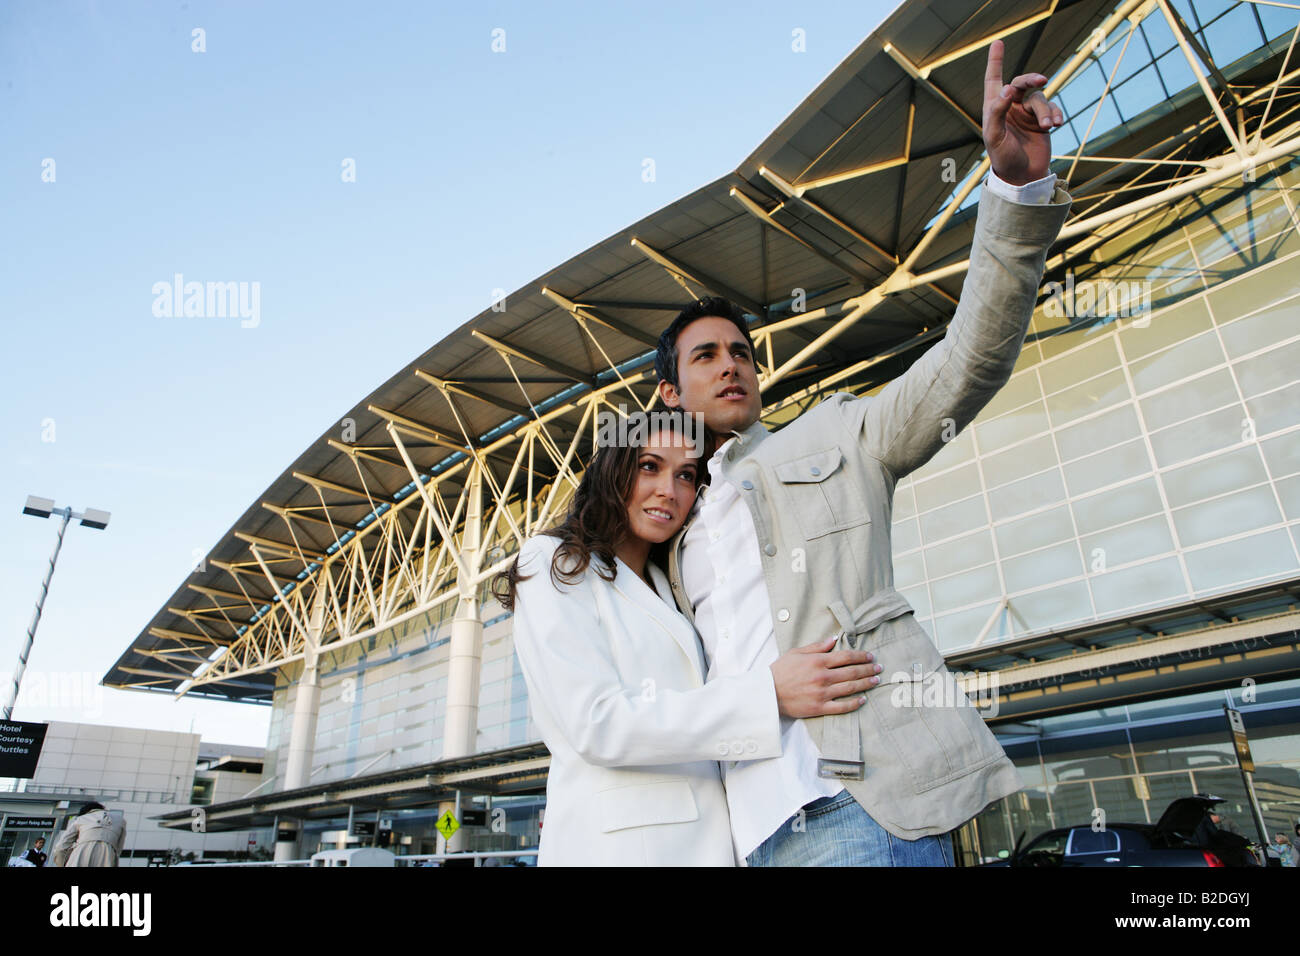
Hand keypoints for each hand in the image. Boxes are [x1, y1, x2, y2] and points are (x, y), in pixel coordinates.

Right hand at [769, 636, 880, 718]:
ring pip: (850, 688)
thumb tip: (834, 639)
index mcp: (818, 661)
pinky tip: (863, 700)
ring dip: (865, 684)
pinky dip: (854, 703)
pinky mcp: (820, 707)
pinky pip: (841, 706)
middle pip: (852, 672)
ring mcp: (822, 693)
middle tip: (879, 668)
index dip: (861, 656)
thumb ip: (817, 646)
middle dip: (868, 669)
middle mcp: (822, 676)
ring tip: (876, 681)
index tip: (870, 656)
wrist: (767, 693)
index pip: (846, 657)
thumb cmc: (780, 671)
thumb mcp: (796, 653)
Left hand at [982, 39, 1063, 185]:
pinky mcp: (1042, 120)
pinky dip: (1055, 114)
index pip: (993, 79)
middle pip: (1022, 83)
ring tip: (1048, 125)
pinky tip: (1056, 124)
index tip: (998, 43)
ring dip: (1044, 110)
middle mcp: (1010, 107)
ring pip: (1039, 98)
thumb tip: (1007, 88)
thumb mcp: (994, 136)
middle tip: (1041, 80)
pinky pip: (1051, 108)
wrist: (1023, 176)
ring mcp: (1027, 113)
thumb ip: (997, 111)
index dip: (996, 61)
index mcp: (994, 108)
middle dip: (1031, 79)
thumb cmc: (1003, 158)